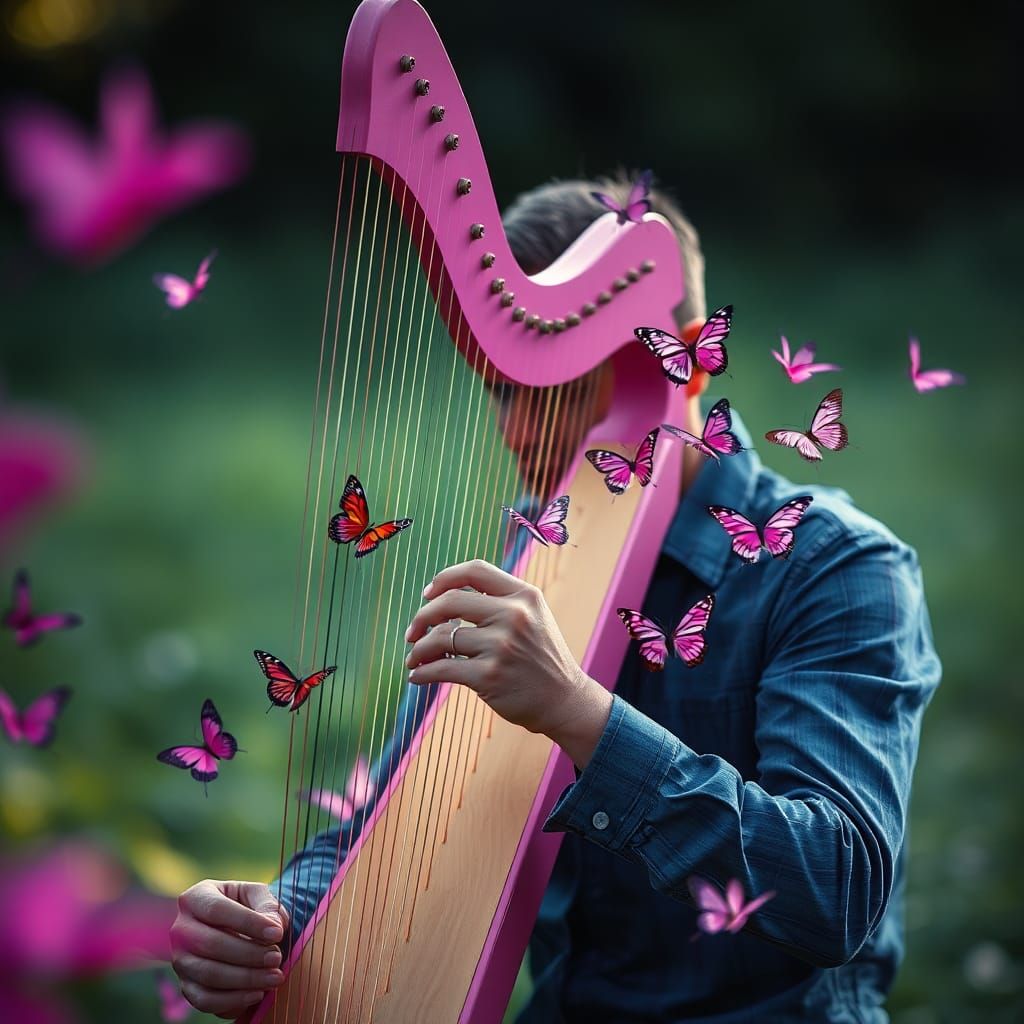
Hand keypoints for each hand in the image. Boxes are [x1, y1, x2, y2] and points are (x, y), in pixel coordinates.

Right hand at [170, 879, 289, 1018]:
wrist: (238, 929)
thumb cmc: (249, 907)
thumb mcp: (259, 896)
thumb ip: (267, 907)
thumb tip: (273, 928)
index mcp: (196, 898)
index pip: (217, 910)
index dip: (248, 922)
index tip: (277, 933)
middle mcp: (181, 929)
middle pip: (211, 944)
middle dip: (248, 954)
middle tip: (276, 958)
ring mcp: (180, 960)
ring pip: (208, 974)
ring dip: (245, 979)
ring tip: (274, 977)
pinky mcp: (186, 985)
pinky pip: (205, 999)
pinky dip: (233, 1000)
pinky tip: (258, 993)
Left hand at [404, 559, 611, 767]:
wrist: (565, 701)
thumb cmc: (540, 658)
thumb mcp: (532, 617)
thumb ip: (499, 601)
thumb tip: (441, 598)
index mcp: (524, 595)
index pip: (475, 570)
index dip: (444, 579)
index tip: (427, 595)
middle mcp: (514, 615)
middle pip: (450, 601)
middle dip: (422, 616)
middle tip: (412, 632)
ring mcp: (501, 645)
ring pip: (441, 637)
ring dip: (419, 649)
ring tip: (413, 658)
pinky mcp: (489, 676)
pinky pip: (441, 669)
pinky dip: (422, 672)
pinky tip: (417, 675)